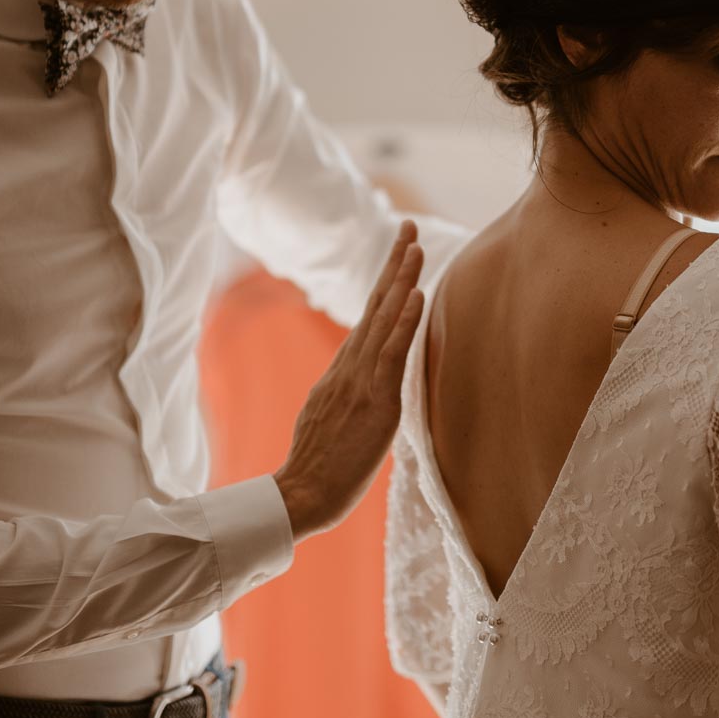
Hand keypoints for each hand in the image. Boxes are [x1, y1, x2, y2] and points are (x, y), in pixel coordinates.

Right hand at [273, 222, 425, 542]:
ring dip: (401, 279)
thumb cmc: (319, 467)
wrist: (302, 493)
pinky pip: (391, 354)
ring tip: (415, 244)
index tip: (400, 250)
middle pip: (375, 304)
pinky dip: (404, 322)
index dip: (385, 282)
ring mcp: (360, 380)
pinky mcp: (374, 400)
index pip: (369, 316)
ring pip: (383, 320)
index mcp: (344, 371)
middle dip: (393, 263)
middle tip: (408, 224)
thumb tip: (361, 383)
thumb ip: (348, 393)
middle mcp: (350, 366)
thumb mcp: (334, 418)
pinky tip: (416, 295)